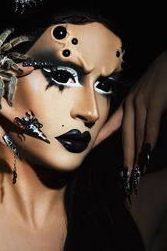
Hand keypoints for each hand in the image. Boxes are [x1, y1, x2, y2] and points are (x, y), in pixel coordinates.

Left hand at [94, 50, 166, 173]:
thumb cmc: (161, 77)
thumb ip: (144, 110)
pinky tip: (146, 153)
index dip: (102, 137)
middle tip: (123, 174)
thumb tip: (143, 126)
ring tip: (134, 170)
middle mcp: (132, 104)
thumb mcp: (147, 94)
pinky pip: (151, 125)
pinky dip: (149, 140)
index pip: (113, 124)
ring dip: (136, 153)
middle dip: (124, 155)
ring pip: (137, 132)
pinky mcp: (155, 101)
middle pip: (125, 134)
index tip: (91, 148)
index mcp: (128, 102)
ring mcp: (142, 102)